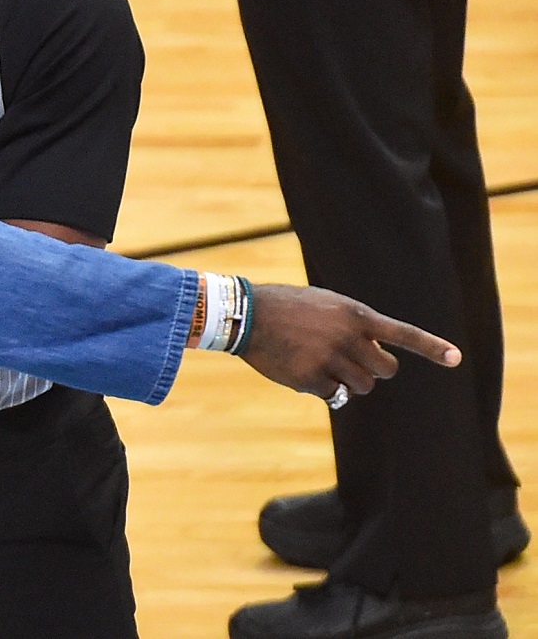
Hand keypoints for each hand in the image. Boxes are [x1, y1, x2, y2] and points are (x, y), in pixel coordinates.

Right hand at [240, 284, 461, 401]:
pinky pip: (332, 396)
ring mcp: (330, 360)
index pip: (402, 333)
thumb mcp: (327, 305)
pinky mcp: (311, 379)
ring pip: (361, 387)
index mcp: (355, 315)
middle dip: (374, 370)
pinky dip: (321, 388)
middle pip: (385, 371)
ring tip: (323, 364)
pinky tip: (300, 370)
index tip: (455, 358)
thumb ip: (353, 328)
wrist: (246, 315)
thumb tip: (371, 364)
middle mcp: (348, 338)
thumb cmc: (287, 307)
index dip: (431, 347)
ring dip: (349, 381)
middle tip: (355, 363)